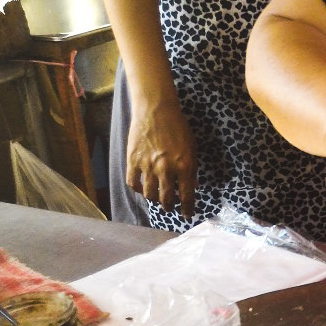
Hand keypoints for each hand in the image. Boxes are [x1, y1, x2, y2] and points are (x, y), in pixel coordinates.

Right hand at [126, 98, 196, 219]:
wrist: (156, 110)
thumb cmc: (178, 127)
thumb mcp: (192, 148)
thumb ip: (192, 169)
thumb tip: (192, 186)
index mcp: (185, 167)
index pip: (187, 196)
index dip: (188, 209)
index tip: (188, 215)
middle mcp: (166, 170)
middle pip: (167, 199)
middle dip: (170, 207)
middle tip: (171, 207)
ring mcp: (148, 166)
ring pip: (150, 194)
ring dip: (155, 200)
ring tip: (157, 198)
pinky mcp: (133, 161)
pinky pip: (133, 183)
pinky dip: (138, 189)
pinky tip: (143, 188)